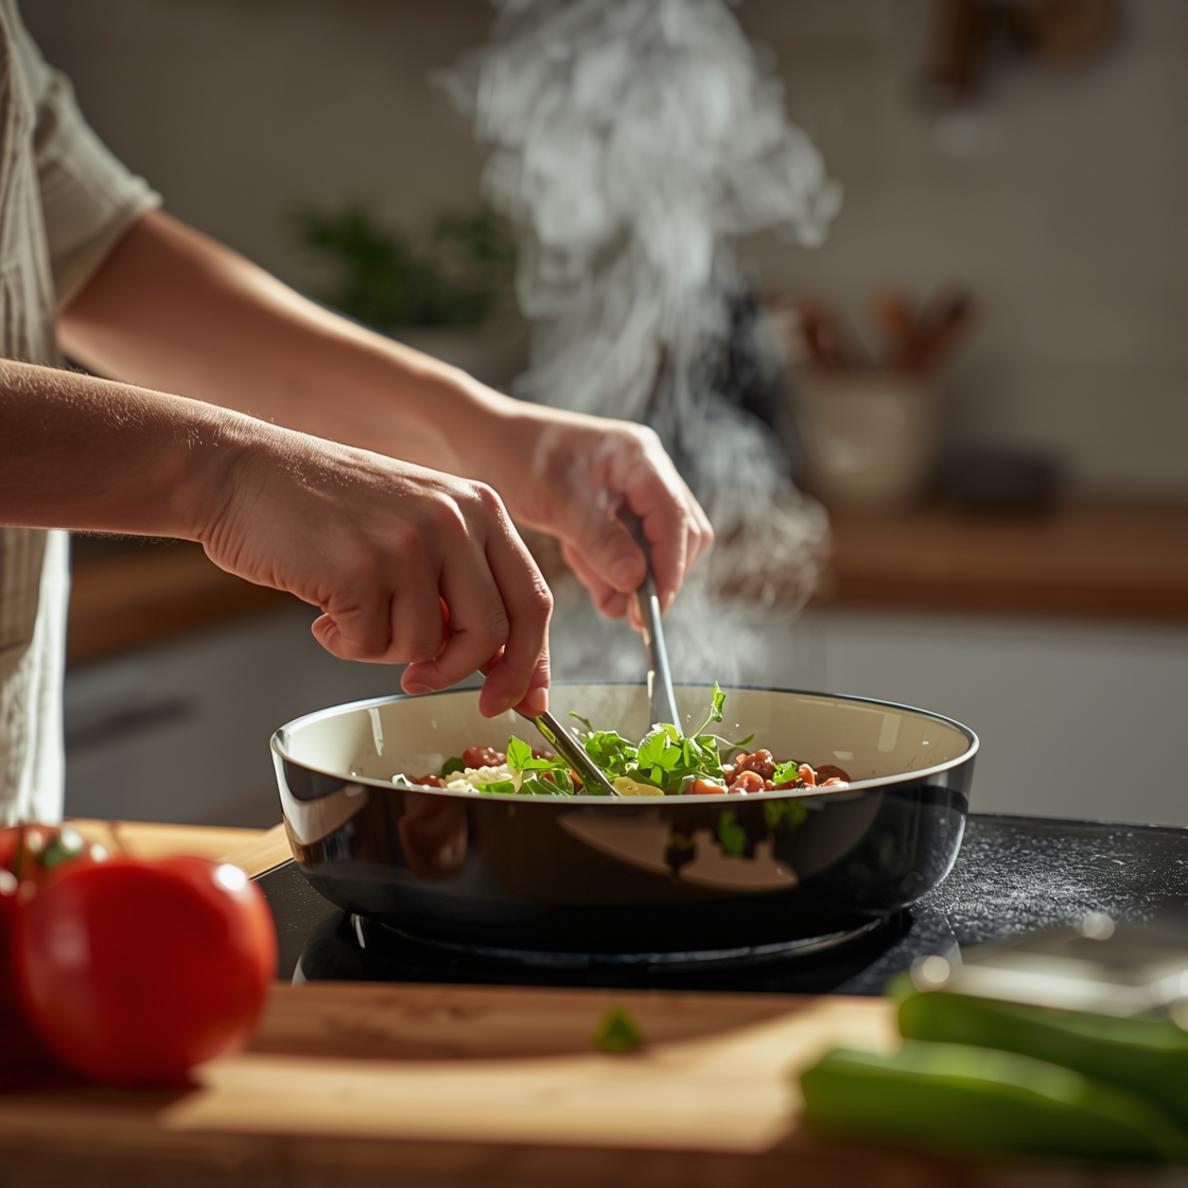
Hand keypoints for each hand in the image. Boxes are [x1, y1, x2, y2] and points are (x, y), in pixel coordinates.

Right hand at [198, 426, 551, 716]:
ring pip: (426, 646)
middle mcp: (454, 520)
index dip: (530, 662)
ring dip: (382, 648)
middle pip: (492, 632)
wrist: (241, 473)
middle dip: (461, 674)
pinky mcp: (361, 570)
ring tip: (348, 610)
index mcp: (480, 507)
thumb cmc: (327, 508)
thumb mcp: (417, 525)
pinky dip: (343, 643)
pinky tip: (322, 610)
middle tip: (421, 685)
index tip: (521, 702)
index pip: (532, 599)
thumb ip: (462, 583)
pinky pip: (370, 645)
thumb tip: (503, 667)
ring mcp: (409, 544)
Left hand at [465, 405, 712, 621]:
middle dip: (659, 575)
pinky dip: (615, 572)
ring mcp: (630, 490)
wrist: (482, 442)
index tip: (654, 607)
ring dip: (637, 579)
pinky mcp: (612, 510)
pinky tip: (598, 587)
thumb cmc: (517, 459)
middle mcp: (644, 471)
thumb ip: (601, 541)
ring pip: (655, 545)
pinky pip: (628, 548)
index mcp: (638, 457)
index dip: (671, 565)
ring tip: (611, 607)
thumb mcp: (559, 502)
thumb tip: (637, 582)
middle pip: (679, 532)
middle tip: (634, 615)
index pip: (675, 517)